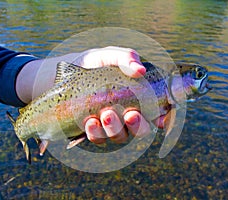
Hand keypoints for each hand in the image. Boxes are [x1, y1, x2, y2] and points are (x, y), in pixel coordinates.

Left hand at [16, 46, 163, 143]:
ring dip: (114, 128)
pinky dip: (94, 132)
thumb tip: (140, 69)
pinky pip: (97, 138)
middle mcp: (125, 114)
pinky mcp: (91, 131)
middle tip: (131, 114)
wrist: (64, 73)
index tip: (161, 120)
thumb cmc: (93, 63)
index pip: (155, 113)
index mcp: (135, 98)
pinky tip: (89, 121)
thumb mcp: (108, 55)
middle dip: (138, 126)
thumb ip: (125, 57)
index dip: (163, 119)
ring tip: (104, 115)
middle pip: (140, 129)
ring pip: (119, 136)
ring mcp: (108, 125)